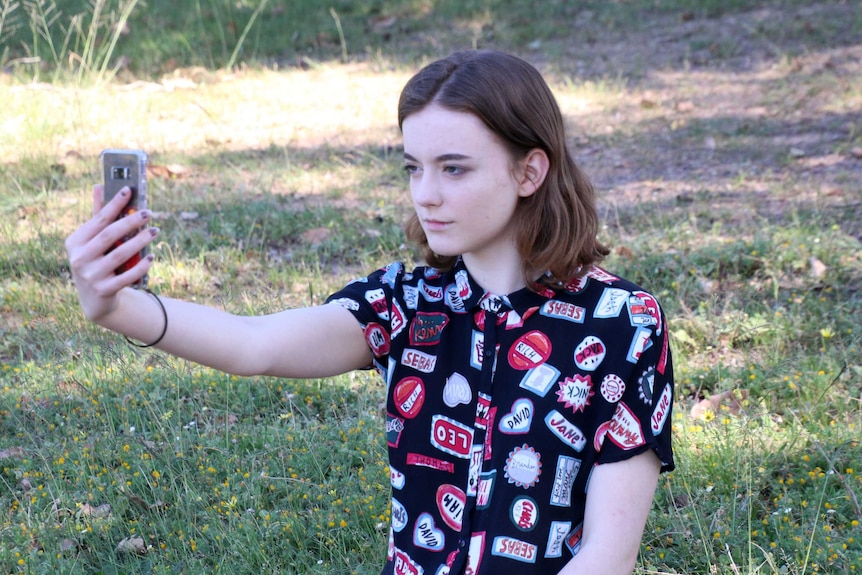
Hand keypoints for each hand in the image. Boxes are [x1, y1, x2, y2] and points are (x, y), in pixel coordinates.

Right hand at [65, 185, 156, 321]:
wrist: (95, 300)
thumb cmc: (96, 262)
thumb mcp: (92, 241)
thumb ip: (97, 216)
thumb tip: (98, 186)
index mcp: (75, 242)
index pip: (98, 220)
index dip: (113, 204)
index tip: (128, 190)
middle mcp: (79, 258)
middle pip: (109, 235)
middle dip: (130, 222)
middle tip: (148, 212)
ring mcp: (91, 276)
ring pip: (119, 254)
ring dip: (140, 241)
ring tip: (155, 231)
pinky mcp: (104, 290)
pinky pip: (127, 276)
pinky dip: (141, 266)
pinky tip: (152, 256)